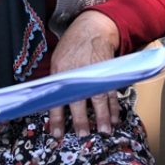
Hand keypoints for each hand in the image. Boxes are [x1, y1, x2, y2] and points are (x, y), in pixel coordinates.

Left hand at [47, 10, 119, 138]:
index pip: (57, 100)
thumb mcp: (57, 60)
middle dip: (81, 120)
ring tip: (104, 130)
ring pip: (100, 99)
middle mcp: (78, 74)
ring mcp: (94, 74)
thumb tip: (49, 102)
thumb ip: (55, 81)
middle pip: (80, 101)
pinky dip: (114, 107)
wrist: (92, 29)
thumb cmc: (72, 46)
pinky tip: (115, 118)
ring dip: (103, 117)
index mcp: (61, 72)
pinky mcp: (107, 74)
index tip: (57, 133)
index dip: (57, 119)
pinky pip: (111, 93)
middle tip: (83, 134)